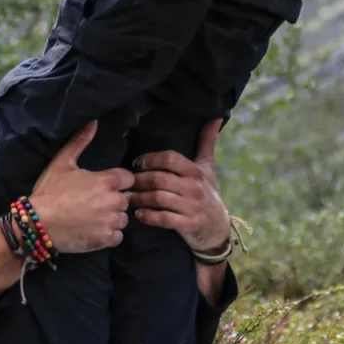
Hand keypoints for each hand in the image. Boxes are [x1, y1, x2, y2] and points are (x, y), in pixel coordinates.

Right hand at [29, 121, 133, 253]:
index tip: (104, 186)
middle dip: (114, 200)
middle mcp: (114, 201)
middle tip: (95, 202)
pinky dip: (109, 234)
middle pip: (126, 199)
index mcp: (107, 181)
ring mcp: (111, 222)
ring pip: (123, 218)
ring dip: (113, 218)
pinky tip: (94, 230)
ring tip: (94, 217)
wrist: (38, 224)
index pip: (128, 179)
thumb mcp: (62, 162)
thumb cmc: (50, 191)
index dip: (117, 182)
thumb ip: (79, 142)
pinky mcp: (105, 240)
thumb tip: (93, 122)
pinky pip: (118, 236)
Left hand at [129, 118, 231, 252]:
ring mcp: (191, 207)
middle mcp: (193, 187)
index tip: (136, 163)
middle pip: (159, 179)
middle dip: (139, 180)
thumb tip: (216, 116)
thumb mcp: (208, 167)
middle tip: (125, 182)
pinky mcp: (187, 224)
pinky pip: (163, 219)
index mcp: (196, 171)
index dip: (150, 159)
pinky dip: (148, 216)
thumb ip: (207, 141)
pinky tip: (138, 214)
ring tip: (127, 197)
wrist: (218, 227)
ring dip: (139, 198)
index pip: (170, 159)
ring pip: (158, 198)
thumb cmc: (208, 192)